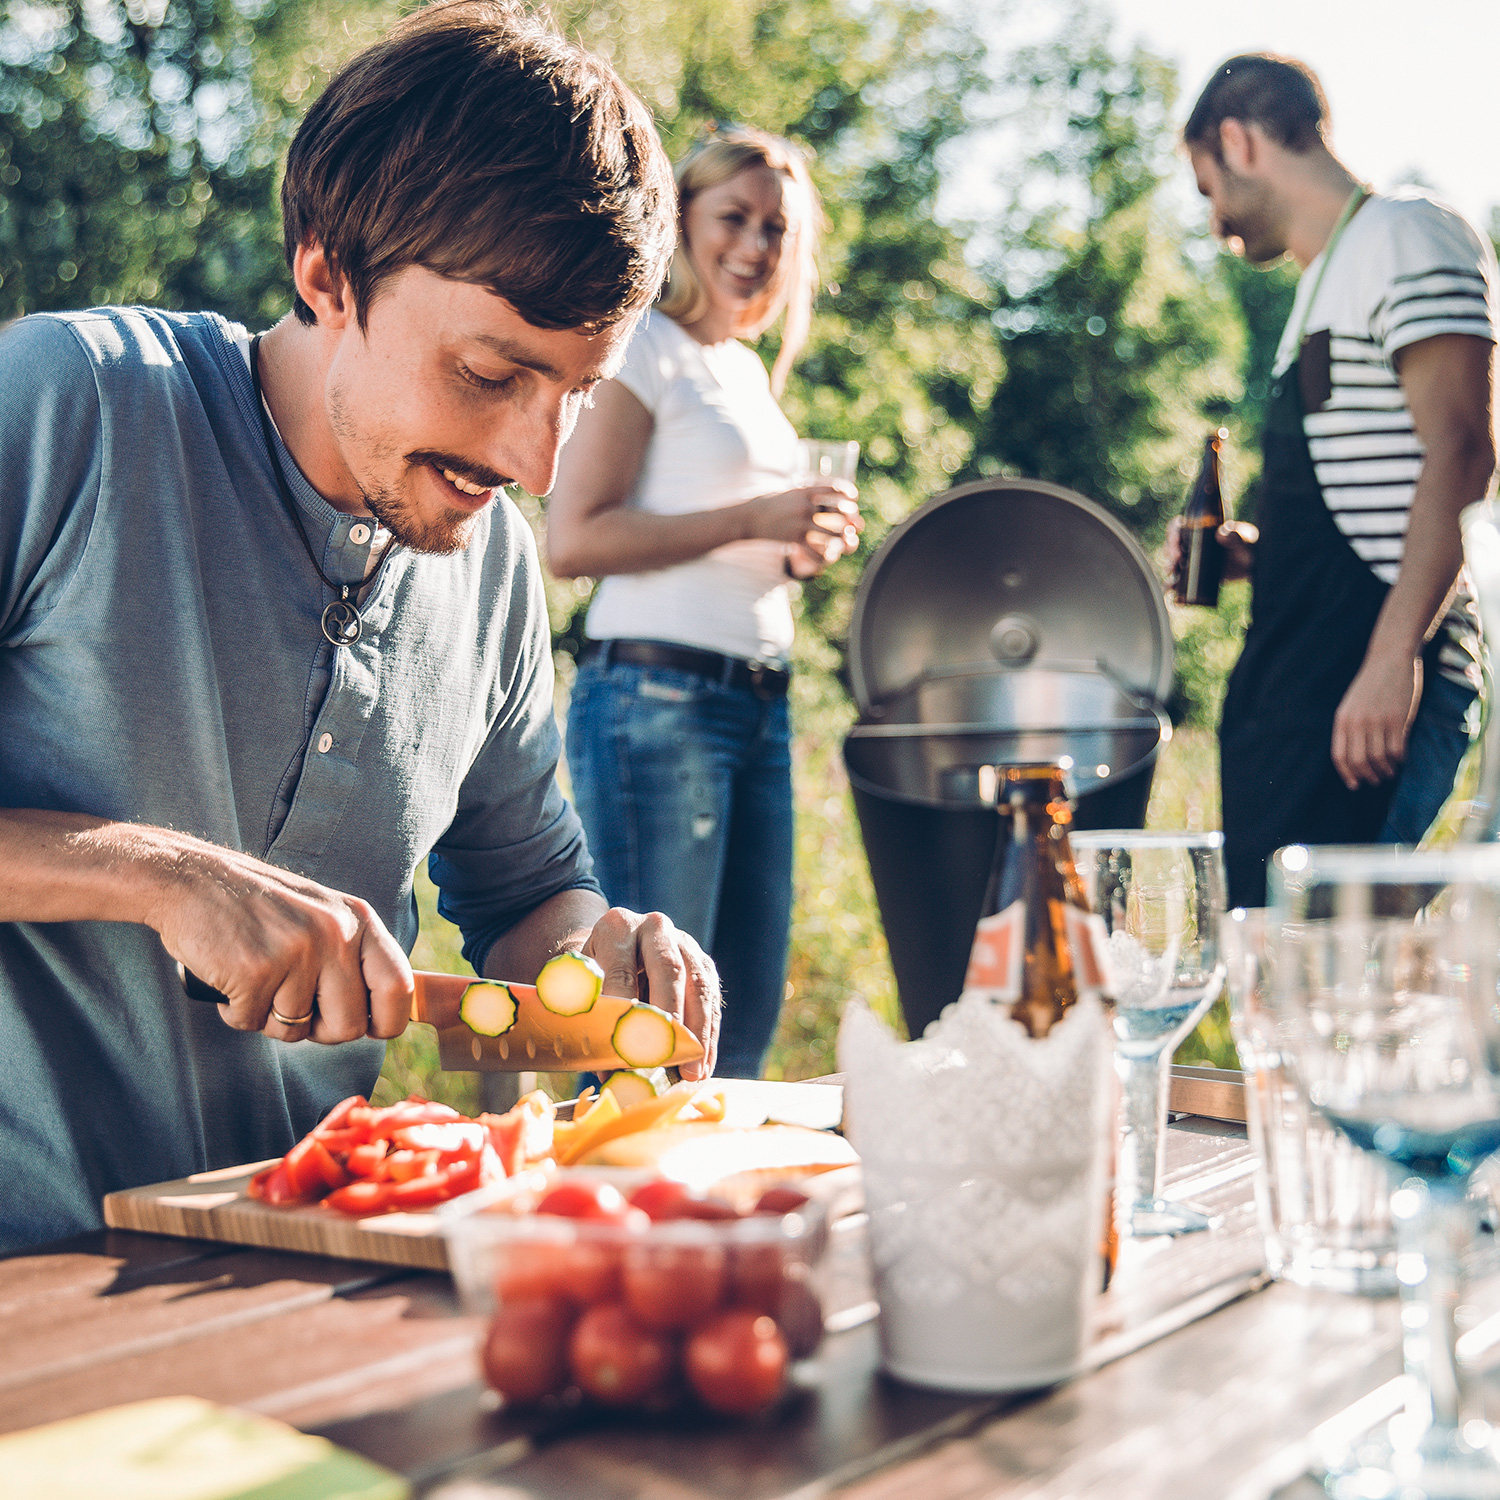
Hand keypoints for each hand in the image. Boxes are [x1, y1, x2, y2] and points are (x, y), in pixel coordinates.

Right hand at [151, 839, 412, 1043]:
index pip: (398, 987)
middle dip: (318, 1030)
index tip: (369, 1029)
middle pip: (348, 1026)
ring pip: (296, 1031)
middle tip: (291, 1007)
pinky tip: (230, 980)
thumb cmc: (259, 906)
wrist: (193, 880)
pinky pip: (251, 1024)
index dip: (386, 1021)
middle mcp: (334, 934)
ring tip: (256, 980)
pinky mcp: (255, 972)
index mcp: (358, 920)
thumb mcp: (323, 915)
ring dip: (270, 1019)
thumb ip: (352, 957)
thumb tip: (379, 1016)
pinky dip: (236, 1012)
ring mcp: (296, 953)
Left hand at [580, 907, 720, 1080]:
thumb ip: (592, 1019)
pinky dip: (709, 1035)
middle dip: (671, 1017)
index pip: (622, 971)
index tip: (631, 1045)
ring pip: (699, 985)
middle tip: (671, 1055)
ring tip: (692, 1071)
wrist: (614, 949)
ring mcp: (684, 943)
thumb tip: (609, 1068)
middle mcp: (655, 927)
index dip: (627, 1010)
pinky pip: (712, 999)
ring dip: (698, 1032)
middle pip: (669, 970)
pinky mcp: (704, 963)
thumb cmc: (594, 975)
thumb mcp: (583, 985)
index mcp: (617, 926)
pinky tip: (703, 1064)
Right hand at [749, 482, 861, 560]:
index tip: (853, 499)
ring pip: (834, 532)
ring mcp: (801, 522)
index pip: (836, 488)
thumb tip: (826, 490)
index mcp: (806, 490)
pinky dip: (825, 557)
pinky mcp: (794, 538)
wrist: (750, 517)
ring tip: (846, 540)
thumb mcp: (790, 491)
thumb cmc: (771, 503)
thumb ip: (808, 490)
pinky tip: (829, 558)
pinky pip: (816, 551)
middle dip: (853, 518)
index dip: (849, 493)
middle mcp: (806, 505)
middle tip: (856, 524)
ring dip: (844, 538)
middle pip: (840, 510)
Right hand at [1164, 518, 1256, 582]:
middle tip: (1176, 563)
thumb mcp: (1243, 538)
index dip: (1173, 533)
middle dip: (1169, 555)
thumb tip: (1222, 533)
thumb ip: (1235, 535)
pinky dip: (1173, 589)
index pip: (1178, 527)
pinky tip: (1172, 594)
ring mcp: (1191, 560)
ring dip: (1169, 572)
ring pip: (1172, 565)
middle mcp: (1191, 544)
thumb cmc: (1248, 546)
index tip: (1178, 542)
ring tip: (1172, 580)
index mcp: (1199, 529)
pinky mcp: (1194, 576)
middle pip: (1171, 547)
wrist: (1253, 564)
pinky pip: (1179, 582)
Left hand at [1331, 651, 1420, 788]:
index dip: (1347, 774)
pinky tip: (1401, 759)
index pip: (1339, 756)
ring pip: (1379, 758)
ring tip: (1389, 772)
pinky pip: (1397, 749)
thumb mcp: (1352, 705)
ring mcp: (1377, 721)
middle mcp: (1357, 723)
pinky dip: (1399, 759)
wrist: (1389, 660)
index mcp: (1342, 720)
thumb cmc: (1371, 685)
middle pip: (1359, 761)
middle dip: (1367, 776)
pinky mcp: (1396, 719)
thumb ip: (1351, 727)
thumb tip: (1354, 757)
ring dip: (1385, 770)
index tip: (1354, 785)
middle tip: (1375, 780)